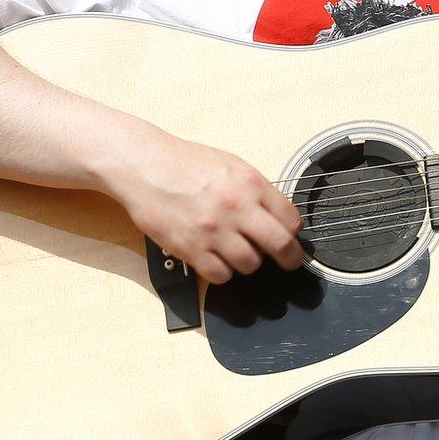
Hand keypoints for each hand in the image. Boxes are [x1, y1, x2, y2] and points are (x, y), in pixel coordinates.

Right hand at [107, 130, 304, 284]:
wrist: (144, 166)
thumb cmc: (185, 163)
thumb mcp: (230, 165)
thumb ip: (256, 190)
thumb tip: (279, 217)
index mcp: (250, 183)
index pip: (291, 219)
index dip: (294, 232)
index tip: (291, 237)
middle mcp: (236, 207)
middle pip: (281, 246)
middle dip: (290, 259)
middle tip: (289, 262)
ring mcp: (213, 231)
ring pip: (251, 265)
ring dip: (249, 262)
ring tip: (238, 252)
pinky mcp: (191, 249)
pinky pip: (221, 275)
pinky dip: (223, 272)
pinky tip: (217, 259)